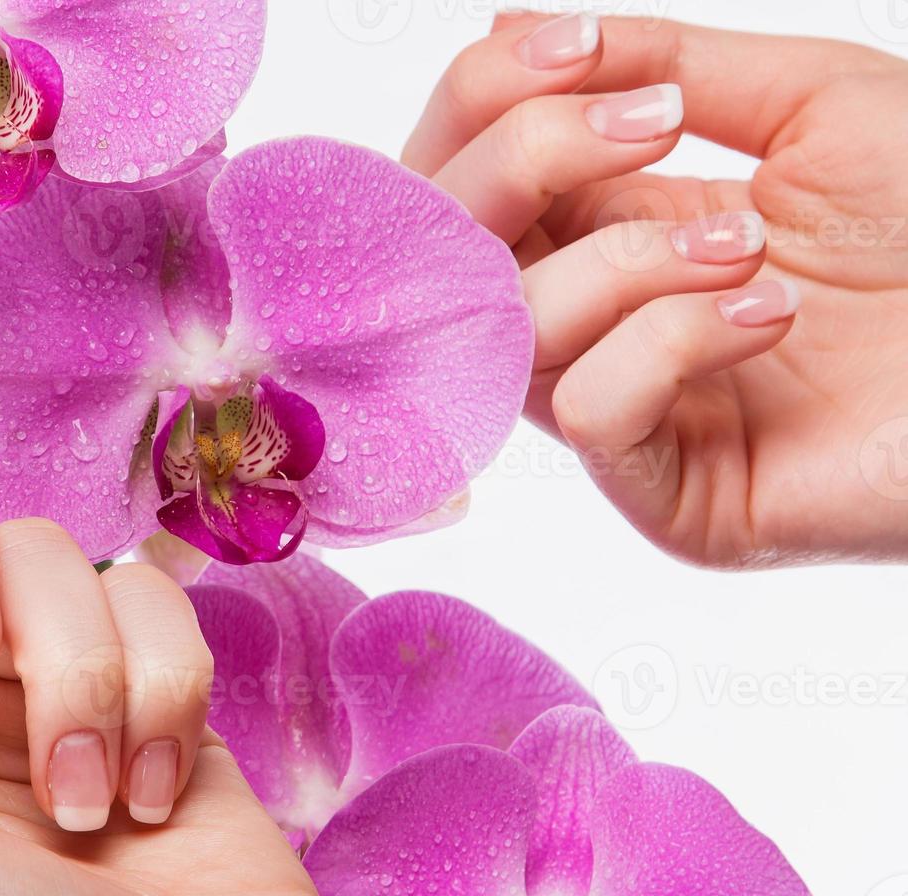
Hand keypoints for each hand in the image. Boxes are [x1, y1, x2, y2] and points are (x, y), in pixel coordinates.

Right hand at [406, 12, 907, 566]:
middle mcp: (593, 318)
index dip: (482, 101)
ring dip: (625, 256)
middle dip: (518, 161)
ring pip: (508, 327)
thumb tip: (494, 28)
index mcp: (611, 224)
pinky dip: (666, 341)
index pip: (466, 172)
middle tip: (646, 124)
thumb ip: (657, 64)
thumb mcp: (806, 103)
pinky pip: (584, 407)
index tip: (579, 47)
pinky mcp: (663, 490)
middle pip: (449, 251)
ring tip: (750, 247)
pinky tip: (767, 321)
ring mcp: (623, 408)